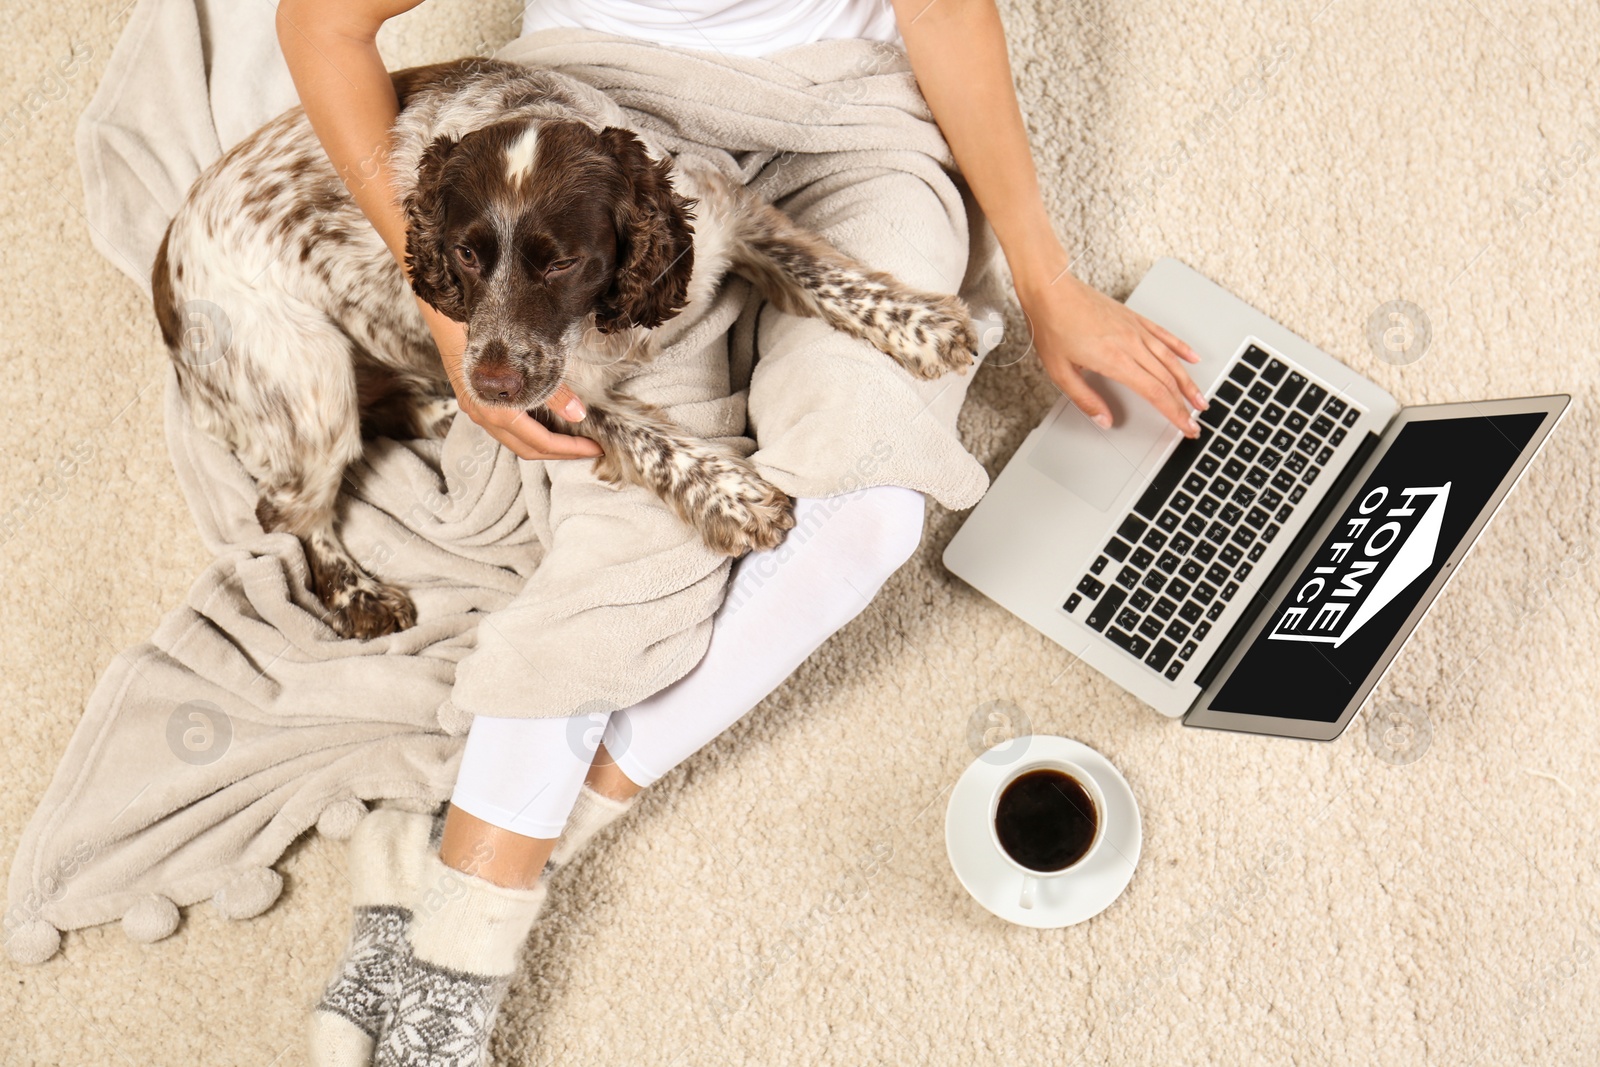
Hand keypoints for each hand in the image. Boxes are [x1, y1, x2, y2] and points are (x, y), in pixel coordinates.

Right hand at [417, 299, 602, 460]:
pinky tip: (546, 426)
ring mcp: (477, 413)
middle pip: (528, 450)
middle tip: (588, 450)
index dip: (569, 449)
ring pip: (516, 443)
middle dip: (560, 454)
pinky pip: (507, 430)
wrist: (450, 322)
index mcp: (496, 412)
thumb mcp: (527, 365)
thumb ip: (553, 393)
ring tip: (571, 441)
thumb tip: (578, 415)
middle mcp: (484, 418)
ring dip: (545, 446)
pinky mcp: (476, 405)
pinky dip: (530, 434)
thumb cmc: (489, 339)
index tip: (595, 448)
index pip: (540, 443)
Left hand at [1017, 272, 1208, 438]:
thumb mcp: (1060, 373)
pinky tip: (1191, 357)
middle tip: (1195, 420)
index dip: (1174, 413)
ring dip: (1188, 381)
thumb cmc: (1053, 326)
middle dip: (1185, 404)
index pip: (1156, 393)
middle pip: (1168, 379)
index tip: (1185, 426)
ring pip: (1171, 359)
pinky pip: (1164, 334)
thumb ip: (1085, 399)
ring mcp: (1135, 329)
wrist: (1052, 291)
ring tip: (1199, 398)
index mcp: (1116, 360)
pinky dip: (1181, 347)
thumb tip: (1104, 420)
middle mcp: (1131, 344)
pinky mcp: (1134, 318)